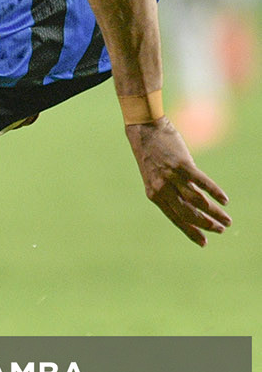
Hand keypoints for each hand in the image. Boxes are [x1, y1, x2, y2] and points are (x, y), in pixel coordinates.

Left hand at [125, 117, 231, 245]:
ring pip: (197, 202)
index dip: (190, 231)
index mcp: (154, 195)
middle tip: (221, 230)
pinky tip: (225, 200)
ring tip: (227, 219)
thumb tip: (194, 202)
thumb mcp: (156, 176)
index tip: (204, 243)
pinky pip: (202, 183)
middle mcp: (162, 189)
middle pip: (188, 214)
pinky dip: (215, 192)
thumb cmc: (152, 152)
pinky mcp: (181, 164)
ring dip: (214, 212)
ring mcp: (172, 177)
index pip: (175, 219)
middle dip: (206, 225)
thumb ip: (171, 190)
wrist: (144, 128)